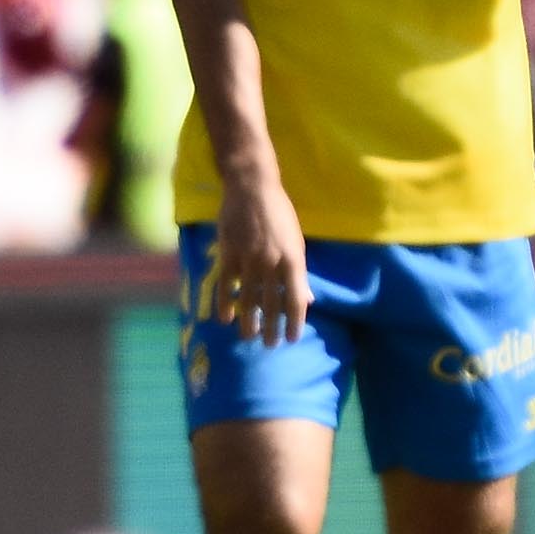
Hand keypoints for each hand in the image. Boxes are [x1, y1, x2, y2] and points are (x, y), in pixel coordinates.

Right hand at [209, 174, 311, 345]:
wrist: (252, 187)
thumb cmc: (280, 214)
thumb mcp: (297, 242)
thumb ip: (299, 273)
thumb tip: (309, 300)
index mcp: (293, 259)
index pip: (296, 299)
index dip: (295, 322)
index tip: (293, 338)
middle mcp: (272, 263)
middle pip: (272, 304)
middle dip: (272, 328)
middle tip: (271, 345)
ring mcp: (249, 259)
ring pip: (248, 299)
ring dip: (249, 322)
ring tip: (249, 337)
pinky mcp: (228, 253)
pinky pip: (226, 284)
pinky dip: (225, 303)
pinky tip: (225, 319)